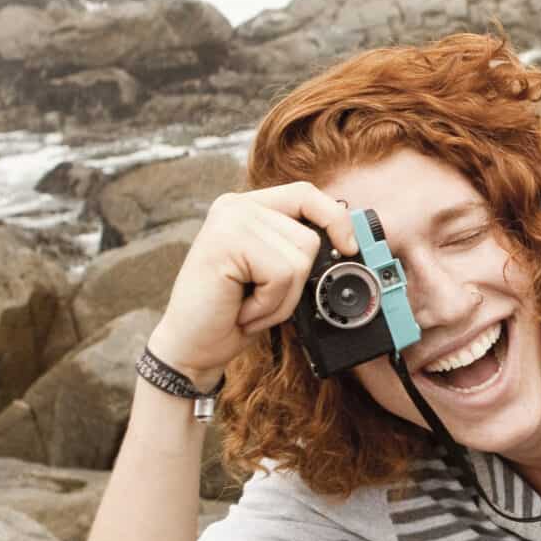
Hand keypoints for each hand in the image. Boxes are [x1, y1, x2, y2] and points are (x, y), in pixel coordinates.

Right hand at [148, 184, 356, 386]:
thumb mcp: (273, 275)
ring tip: (250, 305)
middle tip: (262, 299)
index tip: (348, 247)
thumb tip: (347, 241)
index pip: (306, 193)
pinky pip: (282, 274)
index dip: (334, 218)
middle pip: (310, 234)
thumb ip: (296, 250)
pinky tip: (242, 310)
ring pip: (300, 258)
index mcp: (248, 207)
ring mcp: (229, 221)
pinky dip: (269, 304)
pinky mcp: (226, 242)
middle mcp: (236, 206)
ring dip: (282, 298)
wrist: (191, 347)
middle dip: (297, 282)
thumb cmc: (233, 314)